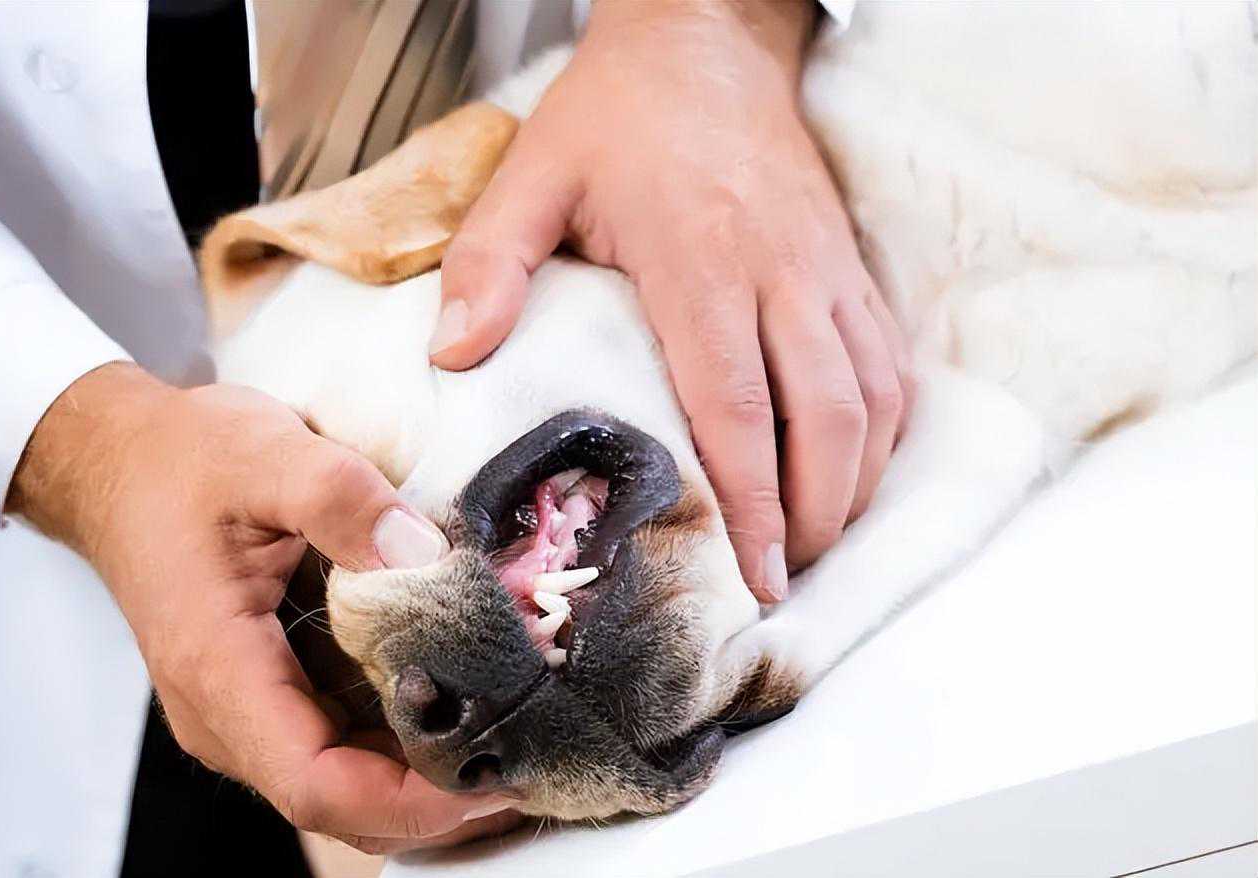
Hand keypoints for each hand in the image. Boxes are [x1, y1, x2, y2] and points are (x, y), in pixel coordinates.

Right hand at [9, 363, 518, 853]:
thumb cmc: (182, 460)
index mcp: (219, 668)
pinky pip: (345, 741)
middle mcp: (228, 713)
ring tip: (521, 736)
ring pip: (350, 783)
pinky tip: (471, 702)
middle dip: (443, 800)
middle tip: (537, 759)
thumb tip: (425, 560)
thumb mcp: (265, 451)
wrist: (123, 462)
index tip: (497, 776)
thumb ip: (342, 498)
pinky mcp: (271, 690)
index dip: (413, 801)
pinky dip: (409, 739)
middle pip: (345, 803)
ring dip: (433, 775)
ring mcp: (248, 709)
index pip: (317, 784)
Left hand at [431, 0, 913, 601]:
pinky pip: (887, 361)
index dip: (751, 502)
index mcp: (699, 260)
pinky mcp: (849, 264)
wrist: (707, 42)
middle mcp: (781, 272)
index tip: (755, 575)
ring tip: (815, 541)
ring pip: (872, 397)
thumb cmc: (616, 116)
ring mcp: (827, 269)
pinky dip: (879, 429)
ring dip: (855, 482)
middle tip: (784, 580)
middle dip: (814, 514)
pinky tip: (851, 469)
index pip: (737, 405)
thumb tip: (453, 358)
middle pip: (826, 418)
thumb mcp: (532, 175)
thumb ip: (490, 264)